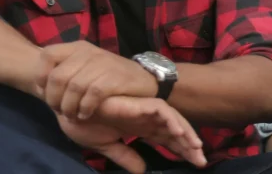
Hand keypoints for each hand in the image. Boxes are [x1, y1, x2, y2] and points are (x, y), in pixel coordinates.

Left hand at [39, 41, 157, 120]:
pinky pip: (92, 94)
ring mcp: (103, 64)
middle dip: (54, 98)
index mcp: (78, 48)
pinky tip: (85, 114)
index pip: (47, 55)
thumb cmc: (110, 77)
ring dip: (69, 107)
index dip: (40, 75)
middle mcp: (89, 53)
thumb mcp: (85, 67)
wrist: (146, 80)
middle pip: (58, 76)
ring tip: (72, 115)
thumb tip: (40, 87)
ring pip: (74, 87)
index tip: (44, 92)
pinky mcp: (115, 78)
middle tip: (59, 110)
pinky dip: (85, 108)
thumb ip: (65, 72)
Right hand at [58, 95, 206, 173]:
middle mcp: (147, 120)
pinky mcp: (140, 104)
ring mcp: (145, 111)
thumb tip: (141, 171)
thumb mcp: (107, 146)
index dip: (181, 152)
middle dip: (189, 147)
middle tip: (201, 162)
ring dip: (186, 134)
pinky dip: (171, 120)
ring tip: (196, 148)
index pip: (168, 142)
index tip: (194, 164)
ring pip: (174, 121)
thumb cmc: (85, 122)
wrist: (70, 109)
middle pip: (175, 134)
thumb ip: (125, 157)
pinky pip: (161, 110)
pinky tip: (178, 132)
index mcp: (141, 129)